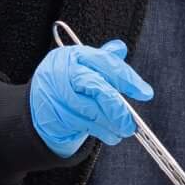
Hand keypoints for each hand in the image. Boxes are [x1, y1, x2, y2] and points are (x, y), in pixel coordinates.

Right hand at [28, 39, 150, 156]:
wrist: (40, 103)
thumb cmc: (69, 81)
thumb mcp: (83, 65)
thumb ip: (103, 58)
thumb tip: (120, 48)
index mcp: (73, 54)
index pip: (105, 62)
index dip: (128, 78)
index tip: (145, 93)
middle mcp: (62, 71)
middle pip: (96, 87)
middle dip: (118, 106)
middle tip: (132, 122)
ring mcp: (56, 94)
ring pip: (90, 110)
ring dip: (111, 124)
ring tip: (124, 130)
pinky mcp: (53, 114)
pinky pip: (82, 125)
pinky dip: (100, 132)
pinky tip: (111, 135)